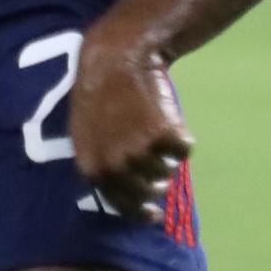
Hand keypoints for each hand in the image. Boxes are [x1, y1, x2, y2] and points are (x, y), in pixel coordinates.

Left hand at [69, 23, 192, 217]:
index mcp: (92, 166)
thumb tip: (124, 187)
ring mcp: (140, 151)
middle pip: (149, 191)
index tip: (154, 213)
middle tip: (159, 162)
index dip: (139, 211)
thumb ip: (101, 161)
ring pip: (168, 170)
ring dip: (167, 155)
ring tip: (156, 128)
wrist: (118, 57)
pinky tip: (170, 120)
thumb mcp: (85, 131)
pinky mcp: (164, 135)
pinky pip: (184, 150)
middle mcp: (115, 164)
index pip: (119, 203)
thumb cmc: (100, 92)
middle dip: (157, 182)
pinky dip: (183, 139)